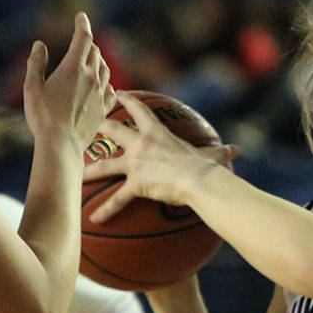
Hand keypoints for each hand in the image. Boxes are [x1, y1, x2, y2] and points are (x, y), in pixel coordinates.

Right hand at [22, 12, 114, 151]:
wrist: (61, 145)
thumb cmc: (42, 116)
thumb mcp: (32, 87)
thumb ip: (36, 63)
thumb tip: (40, 45)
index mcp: (73, 68)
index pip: (83, 39)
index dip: (83, 25)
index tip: (81, 16)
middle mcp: (91, 78)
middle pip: (95, 53)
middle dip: (88, 44)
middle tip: (81, 40)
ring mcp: (100, 94)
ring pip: (105, 69)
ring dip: (98, 61)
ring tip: (92, 59)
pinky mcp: (104, 109)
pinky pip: (110, 90)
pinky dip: (106, 83)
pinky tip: (103, 85)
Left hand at [80, 91, 238, 222]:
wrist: (200, 179)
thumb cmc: (207, 166)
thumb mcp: (214, 156)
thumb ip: (221, 153)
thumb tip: (238, 150)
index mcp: (158, 134)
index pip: (139, 111)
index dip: (127, 100)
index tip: (116, 93)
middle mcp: (142, 145)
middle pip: (112, 131)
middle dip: (97, 127)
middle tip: (85, 125)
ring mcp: (136, 164)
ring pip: (105, 165)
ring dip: (88, 171)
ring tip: (74, 175)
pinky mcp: (136, 183)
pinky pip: (118, 199)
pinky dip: (106, 210)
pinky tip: (93, 219)